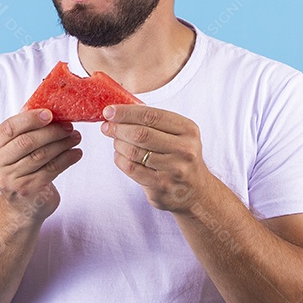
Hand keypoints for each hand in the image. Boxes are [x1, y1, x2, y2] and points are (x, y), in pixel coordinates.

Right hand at [0, 109, 82, 221]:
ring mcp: (10, 180)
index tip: (50, 114)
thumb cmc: (21, 169)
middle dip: (52, 132)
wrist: (21, 205)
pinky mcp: (27, 190)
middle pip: (27, 142)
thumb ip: (24, 130)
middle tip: (69, 126)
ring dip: (62, 144)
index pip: (10, 127)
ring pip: (41, 155)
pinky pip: (51, 170)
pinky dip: (67, 159)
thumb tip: (47, 107)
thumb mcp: (15, 149)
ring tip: (76, 137)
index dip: (31, 119)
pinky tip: (76, 153)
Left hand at [100, 104, 215, 211]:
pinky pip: (131, 168)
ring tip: (116, 142)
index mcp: (188, 130)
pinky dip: (120, 160)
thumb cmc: (180, 156)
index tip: (109, 111)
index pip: (151, 115)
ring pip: (133, 151)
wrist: (196, 191)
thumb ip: (154, 122)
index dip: (126, 112)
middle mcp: (184, 149)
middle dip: (118, 128)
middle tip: (106, 127)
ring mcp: (174, 169)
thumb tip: (118, 111)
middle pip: (140, 133)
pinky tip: (120, 156)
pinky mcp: (162, 186)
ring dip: (118, 144)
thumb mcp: (178, 134)